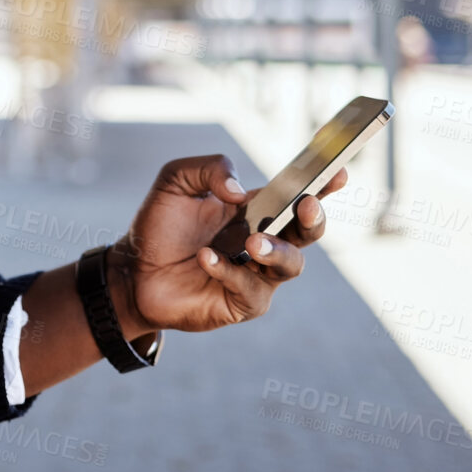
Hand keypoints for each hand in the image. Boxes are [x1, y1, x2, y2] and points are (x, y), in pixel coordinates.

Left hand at [108, 155, 347, 335]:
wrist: (133, 271)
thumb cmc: (159, 225)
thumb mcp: (176, 181)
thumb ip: (210, 168)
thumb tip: (239, 191)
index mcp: (256, 208)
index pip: (297, 193)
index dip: (323, 183)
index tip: (338, 170)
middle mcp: (264, 240)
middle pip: (308, 231)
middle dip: (314, 218)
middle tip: (306, 204)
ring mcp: (257, 274)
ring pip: (291, 265)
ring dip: (275, 250)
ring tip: (251, 241)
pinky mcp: (243, 303)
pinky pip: (252, 289)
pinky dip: (230, 272)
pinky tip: (205, 258)